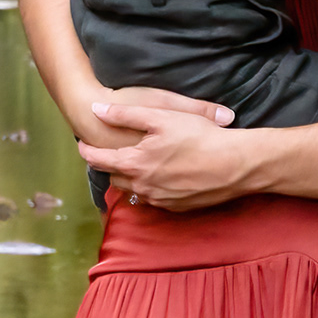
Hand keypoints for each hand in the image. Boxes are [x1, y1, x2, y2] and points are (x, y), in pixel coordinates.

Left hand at [79, 92, 262, 209]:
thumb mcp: (161, 117)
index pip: (99, 160)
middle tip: (112, 154)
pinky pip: (155, 199)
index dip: (87, 151)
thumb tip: (96, 109)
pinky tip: (163, 176)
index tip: (81, 145)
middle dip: (111, 166)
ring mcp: (160, 200)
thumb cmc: (199, 137)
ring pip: (135, 191)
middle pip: (115, 178)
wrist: (236, 165)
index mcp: (135, 164)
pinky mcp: (177, 208)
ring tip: (137, 165)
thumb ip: (125, 115)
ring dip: (131, 179)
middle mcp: (143, 187)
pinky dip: (152, 188)